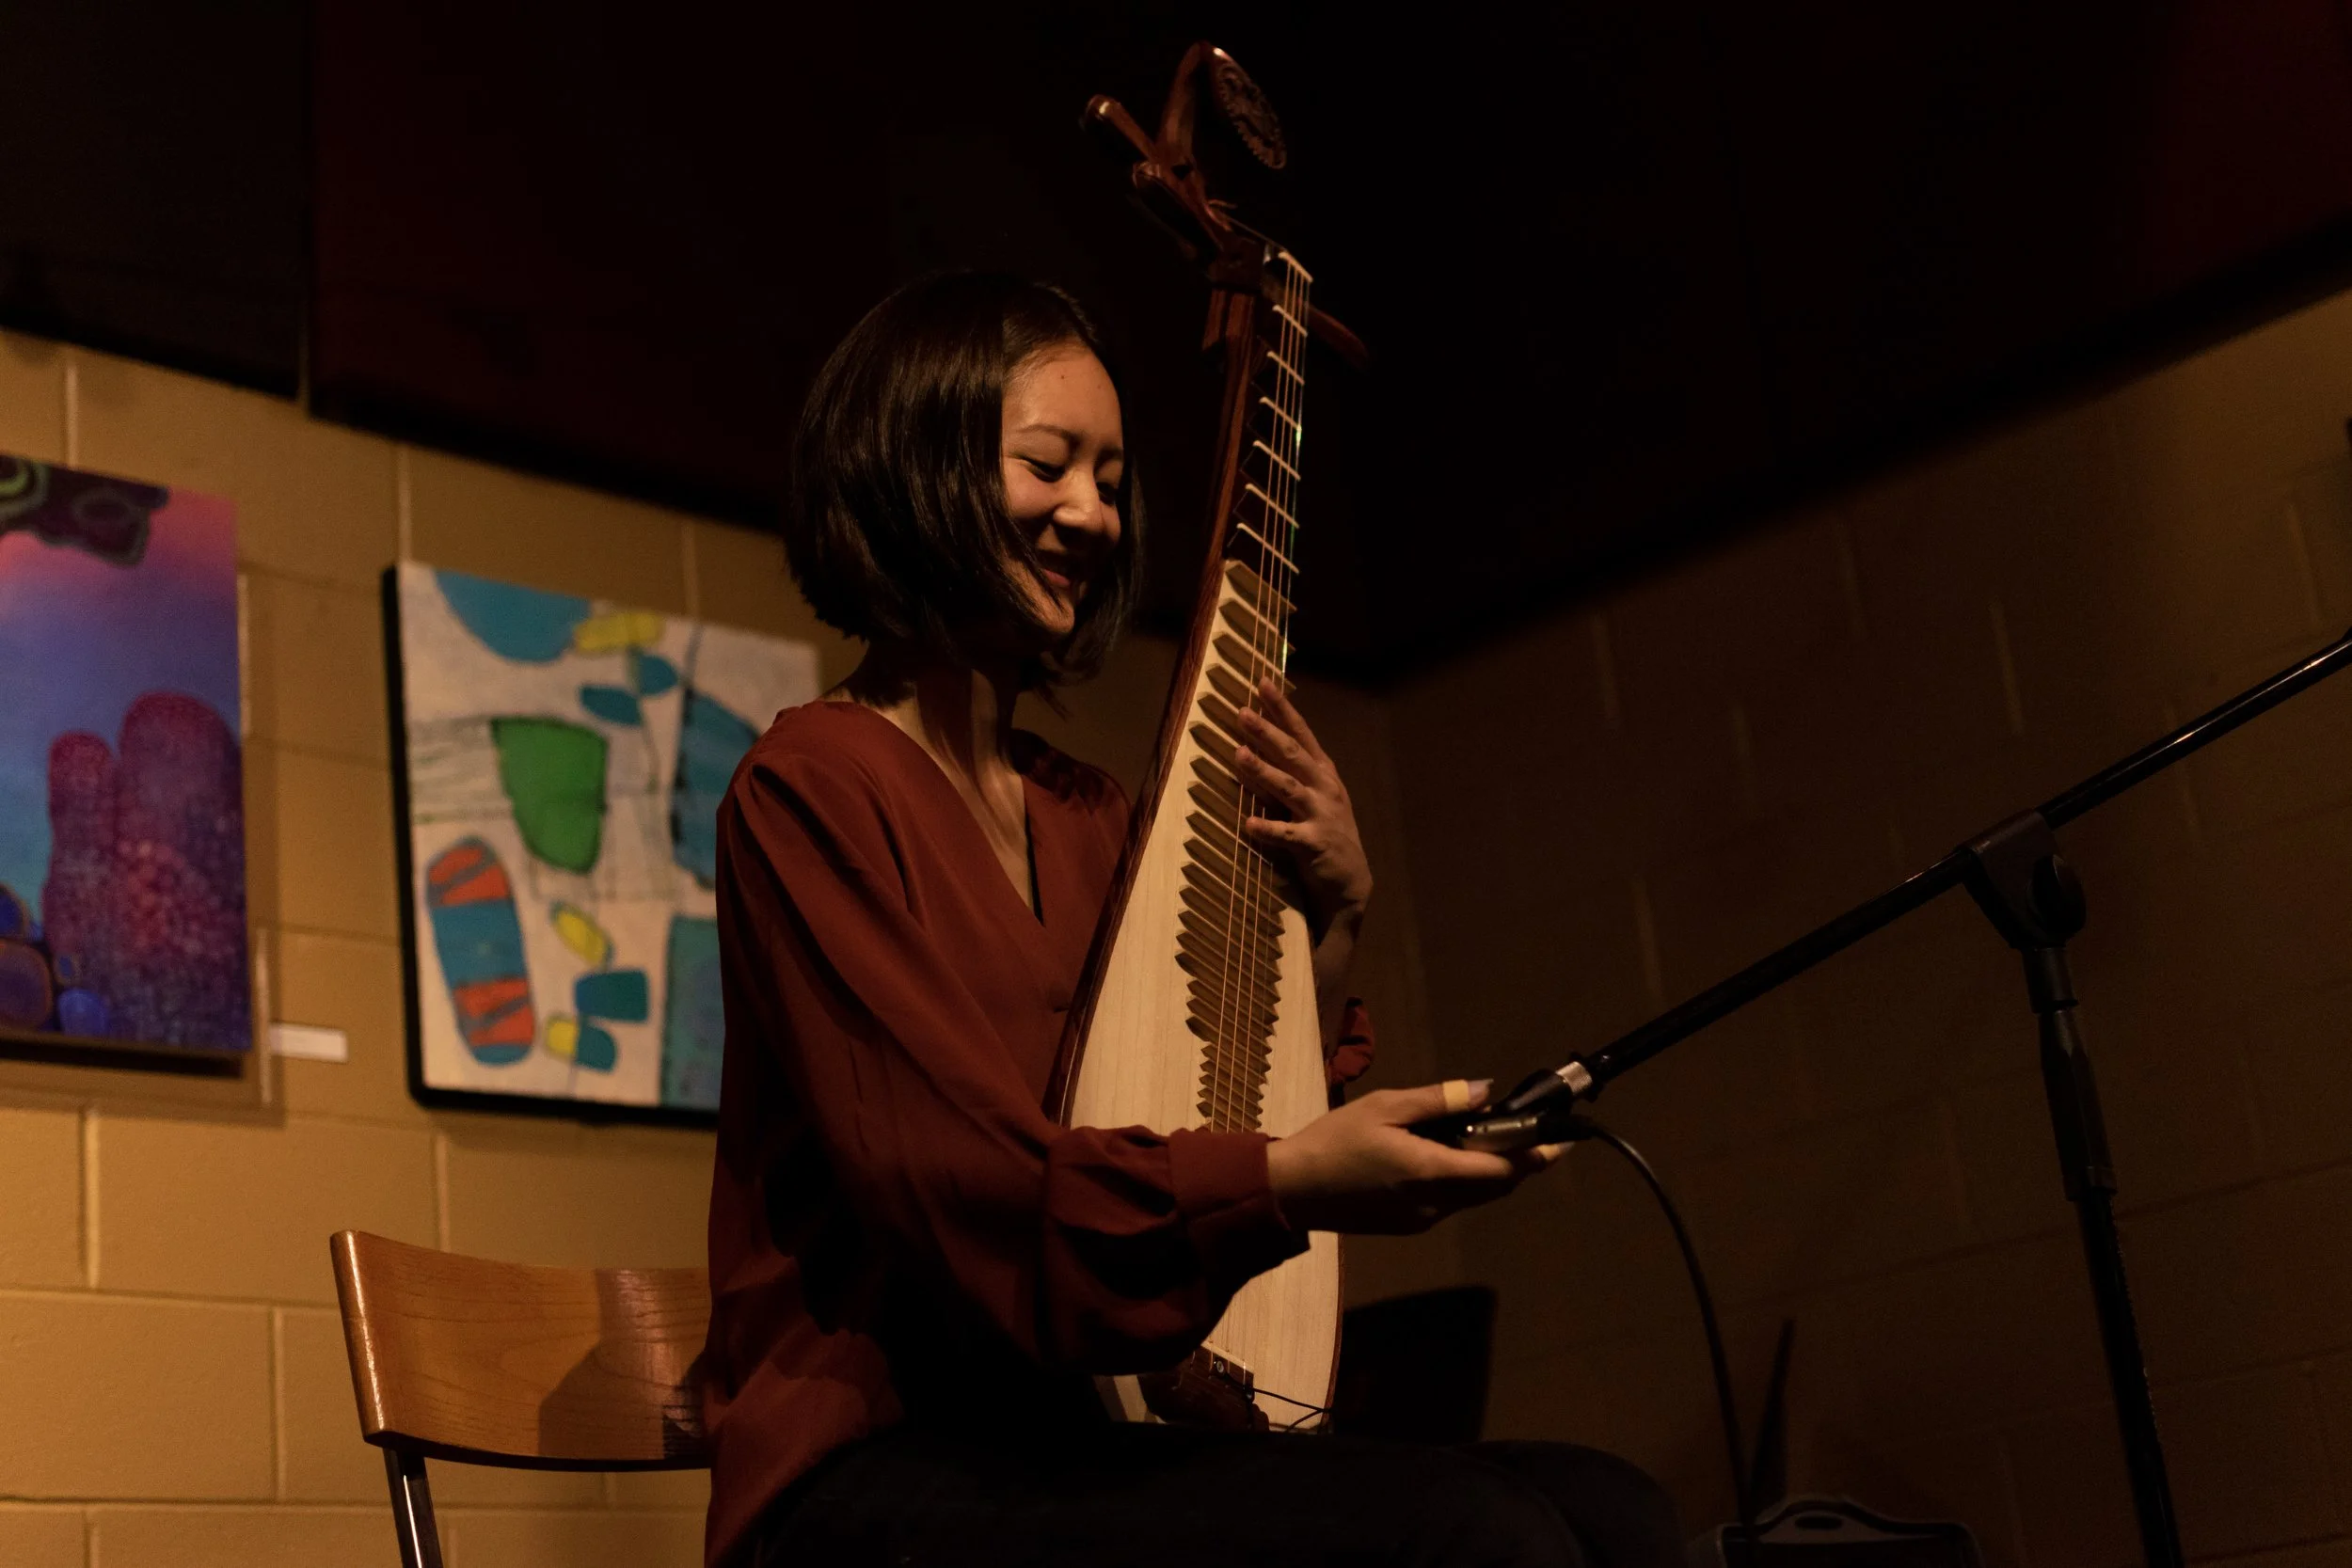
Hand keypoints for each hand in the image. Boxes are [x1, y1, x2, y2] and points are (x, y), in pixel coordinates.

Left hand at [1234, 678, 1371, 936]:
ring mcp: (1322, 815)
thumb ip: (1289, 772)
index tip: (1263, 683)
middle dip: (1267, 731)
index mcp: (1323, 773)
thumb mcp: (1312, 797)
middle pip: (1293, 754)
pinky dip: (1267, 829)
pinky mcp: (1315, 844)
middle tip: (1242, 712)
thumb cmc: (1323, 834)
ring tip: (1238, 754)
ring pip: (1289, 787)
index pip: (1301, 733)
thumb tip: (1254, 743)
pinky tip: (1247, 824)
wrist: (1349, 883)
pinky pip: (1288, 835)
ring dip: (1262, 770)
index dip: (1282, 708)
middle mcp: (1324, 788)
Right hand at [1266, 1080, 1569, 1234]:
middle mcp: (1435, 1203)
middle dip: (1521, 1164)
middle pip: (1496, 1188)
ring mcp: (1422, 1219)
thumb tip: (1485, 1091)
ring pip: (1475, 1197)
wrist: (1292, 1190)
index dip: (1535, 1156)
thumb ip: (1438, 1101)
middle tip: (1534, 1134)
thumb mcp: (1385, 1106)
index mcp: (1432, 1172)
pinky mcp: (1408, 1225)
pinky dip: (1464, 1181)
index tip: (1561, 1140)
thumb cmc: (1334, 1140)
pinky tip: (1448, 1157)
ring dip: (1491, 1173)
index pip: (1502, 1169)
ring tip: (1490, 1139)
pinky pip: (1451, 1203)